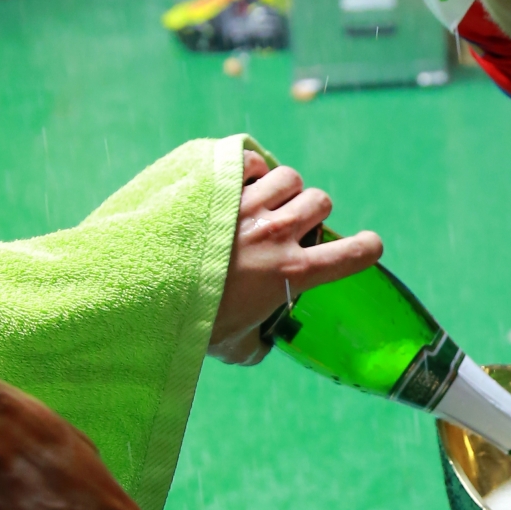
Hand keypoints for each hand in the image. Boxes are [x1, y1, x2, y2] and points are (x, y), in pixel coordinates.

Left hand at [208, 150, 383, 364]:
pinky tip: (239, 184)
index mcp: (292, 272)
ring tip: (265, 204)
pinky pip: (253, 163)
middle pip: (320, 201)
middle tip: (291, 228)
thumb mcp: (234, 346)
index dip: (367, 247)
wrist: (143, 293)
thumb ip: (257, 344)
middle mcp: (278, 232)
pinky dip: (252, 170)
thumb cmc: (191, 323)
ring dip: (284, 189)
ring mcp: (249, 205)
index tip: (366, 247)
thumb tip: (261, 345)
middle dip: (312, 213)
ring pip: (289, 177)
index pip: (354, 253)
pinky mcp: (220, 186)